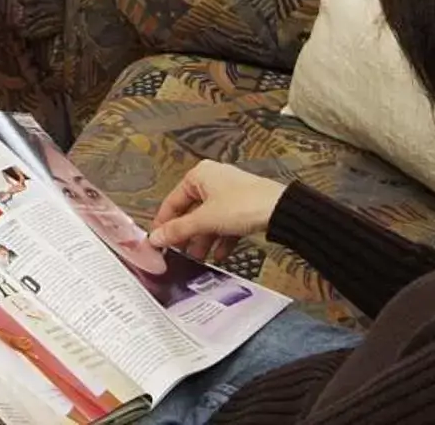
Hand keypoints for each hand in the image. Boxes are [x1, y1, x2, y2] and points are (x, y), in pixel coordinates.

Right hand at [149, 161, 287, 265]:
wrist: (281, 210)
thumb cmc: (240, 206)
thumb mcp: (205, 220)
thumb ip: (178, 230)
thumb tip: (154, 239)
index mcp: (198, 175)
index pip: (173, 201)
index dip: (164, 223)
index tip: (158, 242)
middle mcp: (212, 180)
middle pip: (192, 211)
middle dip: (187, 235)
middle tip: (178, 254)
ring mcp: (229, 193)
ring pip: (209, 219)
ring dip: (203, 239)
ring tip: (198, 259)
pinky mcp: (243, 206)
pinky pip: (225, 223)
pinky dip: (221, 238)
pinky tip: (218, 255)